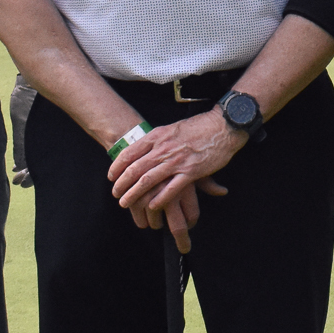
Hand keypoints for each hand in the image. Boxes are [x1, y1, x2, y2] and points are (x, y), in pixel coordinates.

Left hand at [109, 111, 238, 250]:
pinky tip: (152, 206)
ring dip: (133, 194)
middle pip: (135, 169)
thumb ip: (158, 140)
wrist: (223, 126)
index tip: (111, 176)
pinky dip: (159, 199)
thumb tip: (145, 149)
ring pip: (147, 181)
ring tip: (125, 203)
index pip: (129, 153)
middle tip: (115, 193)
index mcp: (157, 136)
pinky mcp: (190, 172)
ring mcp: (176, 161)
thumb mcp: (172, 129)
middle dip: (121, 184)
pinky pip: (170, 189)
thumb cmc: (199, 127)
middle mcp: (163, 149)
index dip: (117, 166)